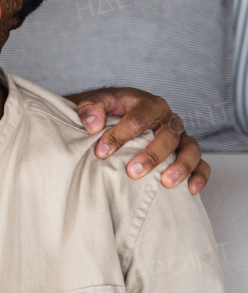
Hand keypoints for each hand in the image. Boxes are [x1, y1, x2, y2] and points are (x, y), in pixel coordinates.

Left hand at [70, 86, 209, 193]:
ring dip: (181, 166)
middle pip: (168, 136)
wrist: (117, 114)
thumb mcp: (96, 102)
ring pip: (191, 149)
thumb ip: (90, 108)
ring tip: (165, 183)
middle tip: (132, 172)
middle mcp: (169, 120)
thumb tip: (93, 126)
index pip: (139, 119)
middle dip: (151, 155)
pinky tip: (191, 190)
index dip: (120, 136)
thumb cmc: (109, 110)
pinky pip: (202, 164)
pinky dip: (200, 176)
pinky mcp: (186, 153)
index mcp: (149, 104)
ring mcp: (181, 137)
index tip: (101, 152)